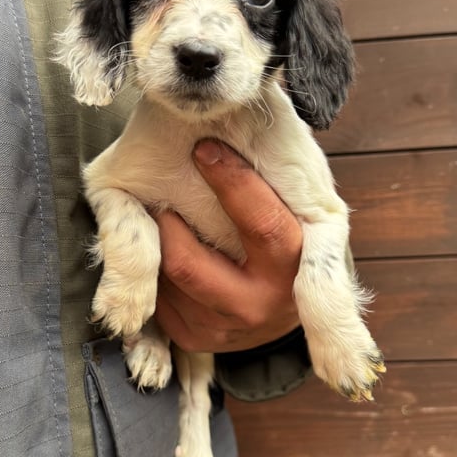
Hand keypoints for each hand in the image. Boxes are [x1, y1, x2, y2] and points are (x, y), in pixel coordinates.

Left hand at [153, 139, 302, 352]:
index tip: (205, 148)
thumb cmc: (287, 237)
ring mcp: (226, 327)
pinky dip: (157, 269)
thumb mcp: (299, 209)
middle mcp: (262, 303)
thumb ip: (279, 177)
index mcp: (295, 264)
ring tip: (168, 222)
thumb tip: (236, 119)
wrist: (287, 306)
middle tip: (163, 196)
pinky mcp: (197, 338)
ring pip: (165, 277)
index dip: (232, 183)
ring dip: (160, 243)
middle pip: (188, 262)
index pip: (263, 224)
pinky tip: (171, 253)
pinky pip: (158, 297)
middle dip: (166, 223)